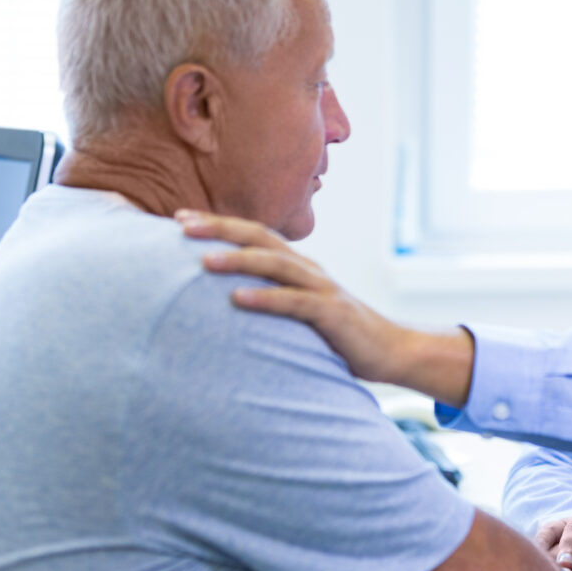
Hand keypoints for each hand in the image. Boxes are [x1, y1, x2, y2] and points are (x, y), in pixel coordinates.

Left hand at [175, 210, 404, 380]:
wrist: (392, 351)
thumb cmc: (339, 334)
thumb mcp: (302, 311)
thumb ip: (274, 298)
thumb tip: (229, 300)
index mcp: (299, 266)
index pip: (254, 234)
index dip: (218, 224)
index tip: (179, 219)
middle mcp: (308, 269)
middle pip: (260, 237)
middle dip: (219, 229)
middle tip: (181, 224)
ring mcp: (322, 289)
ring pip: (275, 264)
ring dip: (238, 260)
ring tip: (203, 261)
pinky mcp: (332, 314)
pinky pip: (295, 302)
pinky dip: (266, 298)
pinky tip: (238, 299)